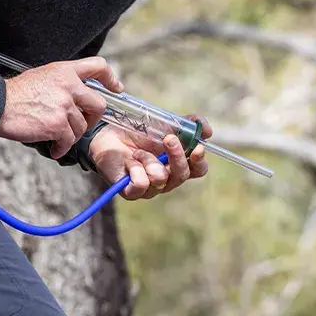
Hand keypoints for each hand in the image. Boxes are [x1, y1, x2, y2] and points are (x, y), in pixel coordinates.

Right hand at [0, 57, 122, 158]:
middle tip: (84, 124)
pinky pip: (69, 140)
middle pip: (98, 105)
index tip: (116, 88)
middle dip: (93, 119)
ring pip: (82, 127)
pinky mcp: (57, 124)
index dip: (111, 78)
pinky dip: (62, 148)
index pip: (98, 66)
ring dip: (71, 136)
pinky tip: (54, 148)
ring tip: (58, 138)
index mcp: (65, 71)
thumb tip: (76, 96)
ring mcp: (64, 105)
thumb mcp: (43, 76)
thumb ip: (63, 82)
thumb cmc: (15, 93)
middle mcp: (68, 86)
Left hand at [89, 114, 212, 199]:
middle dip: (176, 157)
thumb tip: (208, 131)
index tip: (197, 148)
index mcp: (178, 164)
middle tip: (168, 138)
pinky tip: (129, 161)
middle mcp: (167, 179)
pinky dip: (135, 169)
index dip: (199, 161)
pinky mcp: (131, 192)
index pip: (198, 170)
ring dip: (149, 159)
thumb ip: (188, 124)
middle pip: (182, 176)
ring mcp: (150, 188)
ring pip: (160, 179)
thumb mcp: (166, 123)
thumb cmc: (138, 131)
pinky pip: (141, 185)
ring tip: (137, 152)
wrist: (108, 133)